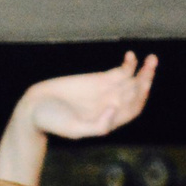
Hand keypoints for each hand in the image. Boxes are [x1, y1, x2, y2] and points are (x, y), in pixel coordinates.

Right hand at [18, 52, 157, 140]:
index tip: (138, 85)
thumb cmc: (53, 122)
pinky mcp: (98, 80)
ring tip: (151, 59)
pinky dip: (128, 64)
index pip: (133, 109)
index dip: (140, 98)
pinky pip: (120, 71)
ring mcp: (106, 92)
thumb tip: (115, 109)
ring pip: (132, 81)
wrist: (34, 107)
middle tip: (150, 66)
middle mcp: (110, 107)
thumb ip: (97, 126)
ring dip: (144, 71)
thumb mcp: (74, 129)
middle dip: (146, 80)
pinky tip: (131, 55)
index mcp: (108, 121)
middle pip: (136, 93)